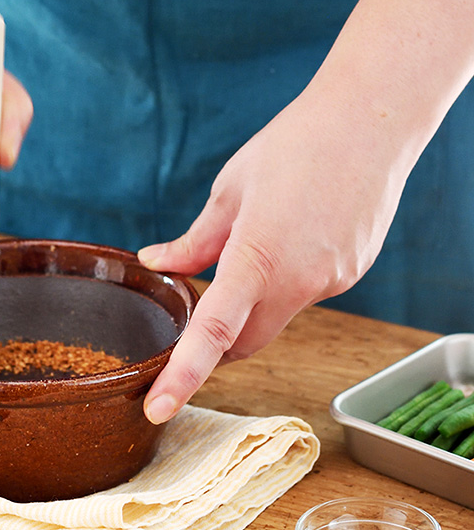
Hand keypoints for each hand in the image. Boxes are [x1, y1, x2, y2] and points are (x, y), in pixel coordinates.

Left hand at [138, 89, 408, 423]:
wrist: (371, 121)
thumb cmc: (294, 145)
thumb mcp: (230, 189)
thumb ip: (195, 240)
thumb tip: (159, 264)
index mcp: (259, 256)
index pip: (214, 332)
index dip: (183, 375)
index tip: (159, 408)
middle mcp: (300, 281)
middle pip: (245, 343)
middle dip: (217, 342)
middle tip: (196, 308)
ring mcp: (332, 282)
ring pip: (277, 318)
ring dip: (253, 304)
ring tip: (256, 243)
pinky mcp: (351, 274)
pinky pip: (306, 294)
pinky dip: (285, 282)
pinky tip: (292, 237)